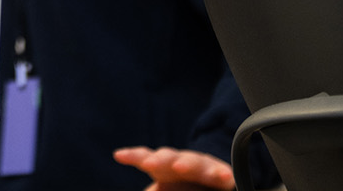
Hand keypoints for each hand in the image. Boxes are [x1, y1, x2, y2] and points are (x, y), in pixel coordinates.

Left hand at [113, 146, 234, 190]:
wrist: (212, 186)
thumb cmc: (181, 188)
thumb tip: (146, 190)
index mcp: (163, 167)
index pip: (147, 158)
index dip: (134, 155)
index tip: (118, 155)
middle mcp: (182, 163)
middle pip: (169, 156)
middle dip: (159, 158)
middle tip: (150, 163)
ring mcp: (204, 167)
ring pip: (196, 162)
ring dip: (187, 164)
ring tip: (179, 167)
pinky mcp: (224, 176)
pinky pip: (223, 175)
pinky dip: (221, 174)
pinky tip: (222, 177)